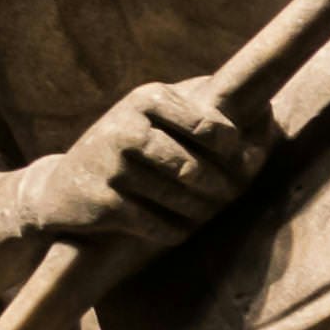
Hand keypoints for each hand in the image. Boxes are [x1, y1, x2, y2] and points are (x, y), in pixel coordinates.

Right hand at [22, 77, 260, 255]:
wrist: (59, 190)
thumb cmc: (130, 152)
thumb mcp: (162, 121)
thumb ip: (214, 116)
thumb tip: (271, 117)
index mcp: (148, 98)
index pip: (215, 127)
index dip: (237, 153)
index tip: (242, 165)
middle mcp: (125, 126)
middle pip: (200, 168)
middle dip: (223, 189)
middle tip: (228, 196)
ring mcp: (110, 165)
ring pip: (183, 198)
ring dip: (201, 211)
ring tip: (203, 210)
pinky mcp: (101, 203)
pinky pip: (161, 225)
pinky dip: (177, 231)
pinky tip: (176, 229)